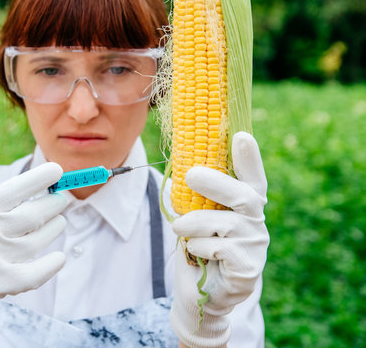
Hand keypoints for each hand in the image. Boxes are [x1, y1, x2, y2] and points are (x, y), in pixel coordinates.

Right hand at [0, 163, 67, 347]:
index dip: (41, 178)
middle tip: (60, 199)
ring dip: (55, 227)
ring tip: (59, 222)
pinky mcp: (3, 284)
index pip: (18, 188)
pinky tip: (58, 257)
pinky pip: (37, 273)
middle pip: (36, 212)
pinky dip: (52, 264)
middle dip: (54, 203)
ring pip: (40, 238)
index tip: (57, 171)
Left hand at [170, 132, 268, 347]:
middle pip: (244, 196)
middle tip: (190, 174)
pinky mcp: (248, 268)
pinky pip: (220, 248)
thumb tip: (175, 174)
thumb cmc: (197, 250)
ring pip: (224, 223)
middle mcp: (255, 224)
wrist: (198, 294)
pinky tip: (196, 253)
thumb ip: (192, 198)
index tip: (241, 136)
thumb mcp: (193, 219)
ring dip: (194, 223)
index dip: (250, 159)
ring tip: (179, 228)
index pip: (253, 179)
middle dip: (216, 182)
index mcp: (244, 208)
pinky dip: (199, 247)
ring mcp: (255, 246)